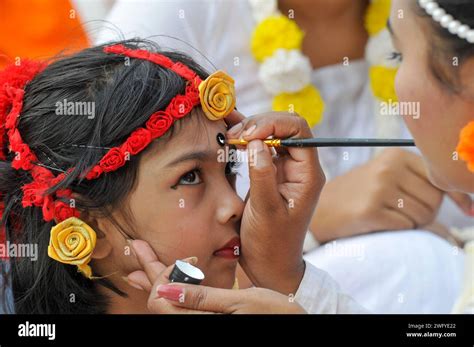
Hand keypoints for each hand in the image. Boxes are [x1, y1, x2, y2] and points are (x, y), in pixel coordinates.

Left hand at [126, 240, 305, 313]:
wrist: (293, 324)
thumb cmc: (274, 314)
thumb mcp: (241, 302)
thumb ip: (202, 299)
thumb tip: (163, 291)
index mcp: (200, 322)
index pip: (160, 300)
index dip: (161, 276)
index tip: (180, 258)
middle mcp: (197, 323)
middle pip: (159, 300)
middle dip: (149, 270)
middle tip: (136, 245)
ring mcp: (203, 320)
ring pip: (169, 302)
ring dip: (157, 279)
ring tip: (142, 258)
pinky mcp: (211, 317)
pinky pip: (182, 304)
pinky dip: (172, 288)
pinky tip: (168, 277)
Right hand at [226, 112, 325, 294]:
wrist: (270, 264)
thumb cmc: (272, 243)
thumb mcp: (266, 211)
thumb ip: (262, 175)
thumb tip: (256, 143)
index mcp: (307, 175)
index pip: (298, 131)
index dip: (274, 125)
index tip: (248, 135)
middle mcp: (299, 168)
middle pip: (285, 128)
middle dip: (260, 125)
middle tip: (234, 136)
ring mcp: (285, 170)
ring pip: (272, 135)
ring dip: (251, 131)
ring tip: (230, 138)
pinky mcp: (271, 174)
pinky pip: (262, 148)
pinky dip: (247, 141)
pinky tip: (232, 138)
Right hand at [310, 148, 472, 242]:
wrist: (321, 209)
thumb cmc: (359, 195)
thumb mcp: (388, 178)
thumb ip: (422, 184)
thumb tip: (469, 206)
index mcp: (395, 155)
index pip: (440, 177)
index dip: (456, 196)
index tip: (469, 210)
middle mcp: (388, 168)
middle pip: (434, 199)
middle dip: (428, 213)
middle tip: (405, 214)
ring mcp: (378, 188)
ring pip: (423, 215)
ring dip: (413, 224)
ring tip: (390, 217)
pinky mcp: (370, 210)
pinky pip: (405, 227)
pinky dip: (399, 230)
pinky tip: (380, 223)